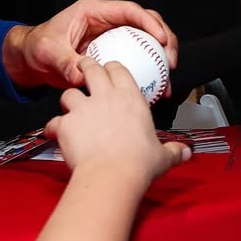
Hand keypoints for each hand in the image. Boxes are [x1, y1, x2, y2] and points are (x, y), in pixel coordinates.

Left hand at [2, 0, 177, 89]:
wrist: (31, 58)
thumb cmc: (38, 46)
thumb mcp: (48, 51)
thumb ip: (64, 62)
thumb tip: (81, 76)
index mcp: (93, 11)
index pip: (128, 10)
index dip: (149, 22)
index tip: (160, 38)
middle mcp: (107, 22)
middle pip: (146, 23)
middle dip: (164, 40)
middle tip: (170, 62)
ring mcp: (112, 38)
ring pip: (146, 43)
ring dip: (160, 59)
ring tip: (167, 80)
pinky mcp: (113, 54)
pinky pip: (136, 61)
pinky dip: (147, 74)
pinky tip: (153, 90)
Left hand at [45, 58, 190, 183]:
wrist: (112, 174)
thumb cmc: (138, 163)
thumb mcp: (161, 156)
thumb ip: (173, 151)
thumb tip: (186, 153)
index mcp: (130, 98)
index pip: (119, 70)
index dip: (112, 68)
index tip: (110, 70)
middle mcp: (105, 97)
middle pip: (91, 70)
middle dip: (86, 67)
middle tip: (84, 69)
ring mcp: (83, 108)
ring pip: (69, 93)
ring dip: (68, 99)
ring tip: (69, 107)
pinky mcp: (66, 124)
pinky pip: (55, 121)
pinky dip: (54, 127)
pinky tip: (55, 134)